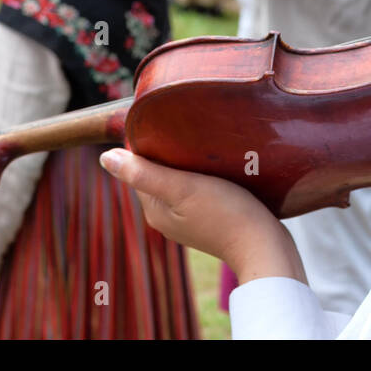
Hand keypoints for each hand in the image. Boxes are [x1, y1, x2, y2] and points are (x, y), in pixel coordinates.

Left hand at [100, 148, 306, 284]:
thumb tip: (104, 158)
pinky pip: (199, 188)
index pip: (140, 167)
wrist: (265, 246)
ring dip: (189, 161)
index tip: (168, 124)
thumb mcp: (182, 187)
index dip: (151, 144)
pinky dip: (205, 174)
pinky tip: (219, 164)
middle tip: (190, 130)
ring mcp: (190, 219)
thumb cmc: (225, 214)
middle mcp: (167, 217)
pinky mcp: (212, 218)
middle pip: (160, 172)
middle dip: (170, 151)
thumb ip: (144, 174)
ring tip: (206, 144)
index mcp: (154, 210)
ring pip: (181, 179)